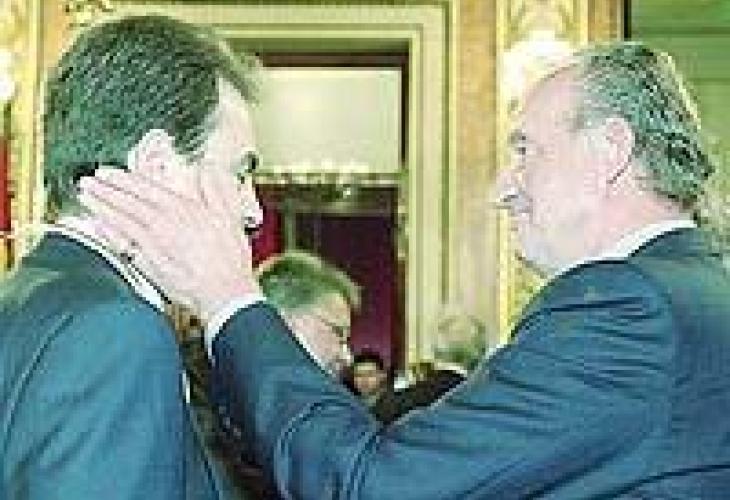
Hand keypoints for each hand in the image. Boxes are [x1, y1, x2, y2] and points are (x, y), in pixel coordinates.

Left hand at [78, 163, 260, 321]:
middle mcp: (162, 223)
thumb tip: (208, 170)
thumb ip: (216, 190)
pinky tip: (99, 226)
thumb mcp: (230, 217)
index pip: (144, 188)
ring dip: (100, 207)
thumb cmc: (228, 259)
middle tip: (87, 181)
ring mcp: (151, 244)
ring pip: (119, 220)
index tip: (106, 172)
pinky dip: (107, 233)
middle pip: (126, 202)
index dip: (122, 179)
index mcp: (181, 208)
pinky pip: (121, 244)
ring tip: (86, 198)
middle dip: (104, 190)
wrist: (223, 293)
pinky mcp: (146, 264)